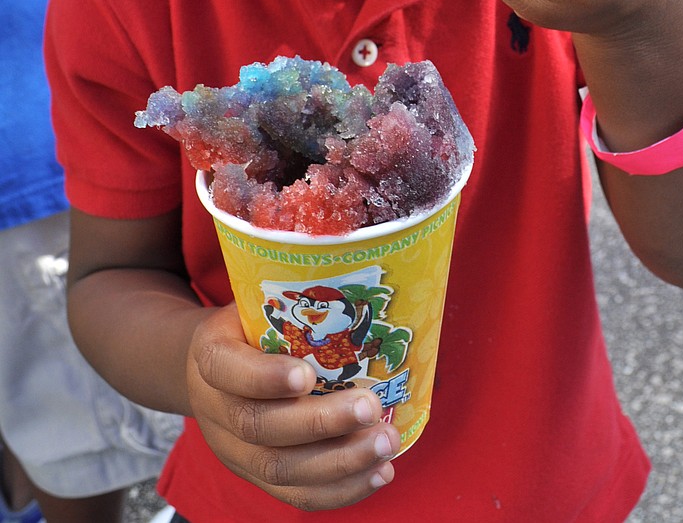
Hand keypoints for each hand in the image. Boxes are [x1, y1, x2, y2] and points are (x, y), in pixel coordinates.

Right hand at [187, 305, 399, 509]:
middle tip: (370, 407)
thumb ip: (288, 298)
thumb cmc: (250, 326)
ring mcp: (234, 450)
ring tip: (385, 442)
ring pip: (280, 470)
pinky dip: (341, 490)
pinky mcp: (256, 475)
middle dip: (321, 423)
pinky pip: (296, 495)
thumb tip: (353, 276)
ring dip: (339, 462)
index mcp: (210, 355)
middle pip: (260, 427)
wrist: (213, 367)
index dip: (265, 378)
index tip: (308, 373)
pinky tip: (379, 473)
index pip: (226, 370)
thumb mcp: (255, 302)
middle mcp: (216, 409)